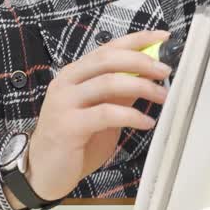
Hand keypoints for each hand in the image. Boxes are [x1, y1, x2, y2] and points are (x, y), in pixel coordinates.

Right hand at [12, 30, 171, 203]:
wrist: (43, 172)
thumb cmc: (75, 141)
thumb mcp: (102, 112)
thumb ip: (120, 92)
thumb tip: (150, 74)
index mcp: (75, 74)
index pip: (108, 47)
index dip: (137, 40)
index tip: (163, 37)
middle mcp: (67, 83)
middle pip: (108, 59)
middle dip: (142, 61)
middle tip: (166, 71)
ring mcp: (64, 103)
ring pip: (108, 83)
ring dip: (142, 86)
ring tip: (162, 97)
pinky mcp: (68, 126)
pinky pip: (106, 114)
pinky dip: (131, 115)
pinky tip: (147, 123)